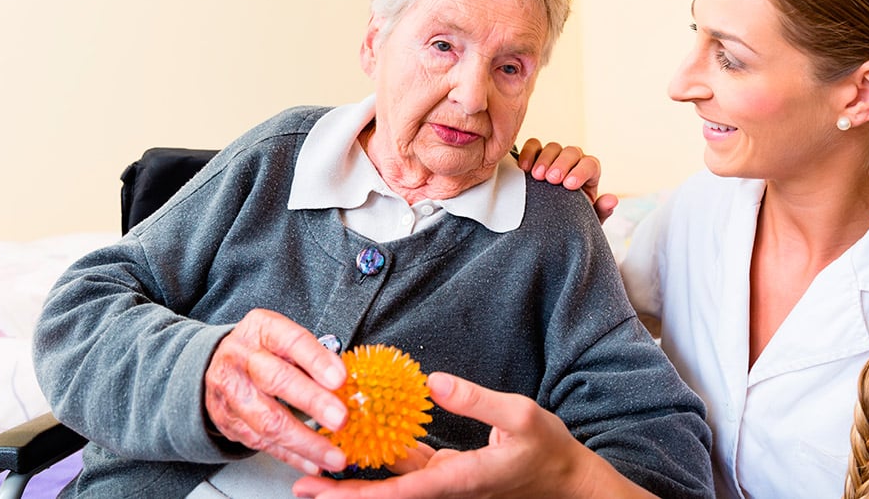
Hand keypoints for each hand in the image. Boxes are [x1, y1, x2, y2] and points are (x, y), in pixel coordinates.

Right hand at [204, 308, 348, 475]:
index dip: (317, 361)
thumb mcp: (285, 338)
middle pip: (277, 381)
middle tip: (340, 418)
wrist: (219, 362)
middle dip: (313, 402)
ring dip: (306, 441)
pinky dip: (292, 456)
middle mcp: (242, 357)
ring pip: (268, 420)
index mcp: (262, 329)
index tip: (341, 379)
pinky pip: (262, 442)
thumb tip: (346, 381)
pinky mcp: (229, 421)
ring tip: (333, 454)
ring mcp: (232, 390)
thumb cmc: (263, 349)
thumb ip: (314, 355)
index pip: (291, 342)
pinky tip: (313, 463)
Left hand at [291, 372, 653, 498]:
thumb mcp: (519, 417)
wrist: (567, 481)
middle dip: (342, 494)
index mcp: (459, 479)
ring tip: (319, 470)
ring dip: (356, 479)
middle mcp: (446, 487)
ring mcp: (446, 482)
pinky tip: (365, 445)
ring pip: (392, 484)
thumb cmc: (547, 451)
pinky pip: (409, 469)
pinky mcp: (450, 473)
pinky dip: (384, 460)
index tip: (324, 493)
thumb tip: (434, 381)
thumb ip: (476, 400)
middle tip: (301, 485)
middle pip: (386, 496)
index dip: (359, 495)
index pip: (399, 493)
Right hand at [517, 138, 618, 223]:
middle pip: (571, 152)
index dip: (581, 172)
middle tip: (552, 179)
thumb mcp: (587, 219)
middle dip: (562, 164)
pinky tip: (523, 167)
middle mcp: (573, 162)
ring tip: (536, 176)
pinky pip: (533, 146)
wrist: (549, 224)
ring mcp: (554, 157)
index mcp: (589, 173)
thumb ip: (601, 211)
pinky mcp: (535, 156)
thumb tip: (612, 200)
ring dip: (544, 159)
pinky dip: (529, 153)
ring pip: (553, 147)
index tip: (569, 185)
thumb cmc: (570, 220)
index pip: (590, 164)